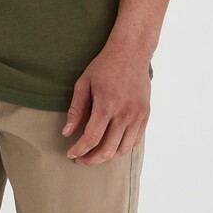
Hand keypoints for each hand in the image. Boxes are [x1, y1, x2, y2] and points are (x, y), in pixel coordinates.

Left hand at [61, 40, 150, 164]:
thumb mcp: (83, 84)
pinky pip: (135, 140)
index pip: (91, 139)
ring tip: (95, 156)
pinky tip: (112, 146)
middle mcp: (124, 113)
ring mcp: (137, 115)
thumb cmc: (104, 66)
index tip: (71, 154)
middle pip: (108, 150)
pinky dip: (122, 148)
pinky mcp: (145, 114)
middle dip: (91, 160)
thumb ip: (76, 110)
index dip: (79, 150)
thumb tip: (67, 133)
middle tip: (81, 160)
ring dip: (107, 157)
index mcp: (106, 105)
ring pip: (123, 149)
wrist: (131, 53)